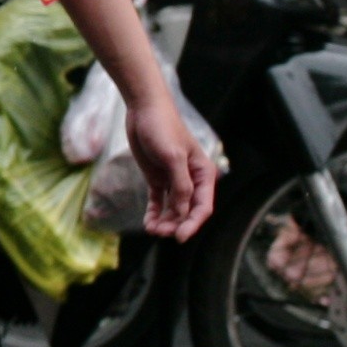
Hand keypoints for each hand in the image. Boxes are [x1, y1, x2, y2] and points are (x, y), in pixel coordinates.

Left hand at [125, 89, 216, 239]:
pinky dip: (155, 213)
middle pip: (187, 211)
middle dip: (176, 224)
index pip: (202, 207)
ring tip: (151, 229)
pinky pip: (159, 201)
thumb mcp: (173, 157)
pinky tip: (148, 222)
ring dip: (164, 221)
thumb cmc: (162, 128)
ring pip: (173, 209)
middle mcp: (191, 179)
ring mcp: (173, 179)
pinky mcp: (158, 178)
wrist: (143, 110)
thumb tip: (184, 210)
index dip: (192, 224)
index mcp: (203, 174)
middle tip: (159, 232)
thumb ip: (181, 184)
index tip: (179, 237)